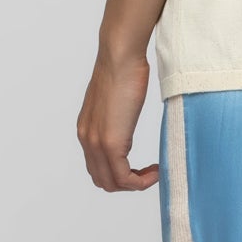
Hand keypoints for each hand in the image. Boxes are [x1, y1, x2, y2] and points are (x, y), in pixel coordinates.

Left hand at [77, 52, 157, 191]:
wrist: (120, 57)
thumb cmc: (123, 69)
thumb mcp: (115, 99)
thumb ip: (115, 116)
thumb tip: (125, 118)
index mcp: (86, 130)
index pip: (97, 167)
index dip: (120, 173)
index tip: (142, 166)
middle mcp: (87, 140)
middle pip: (103, 180)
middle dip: (128, 183)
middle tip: (151, 173)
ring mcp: (96, 143)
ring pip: (112, 183)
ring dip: (135, 184)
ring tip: (155, 173)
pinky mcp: (111, 143)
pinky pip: (124, 178)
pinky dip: (140, 182)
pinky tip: (156, 170)